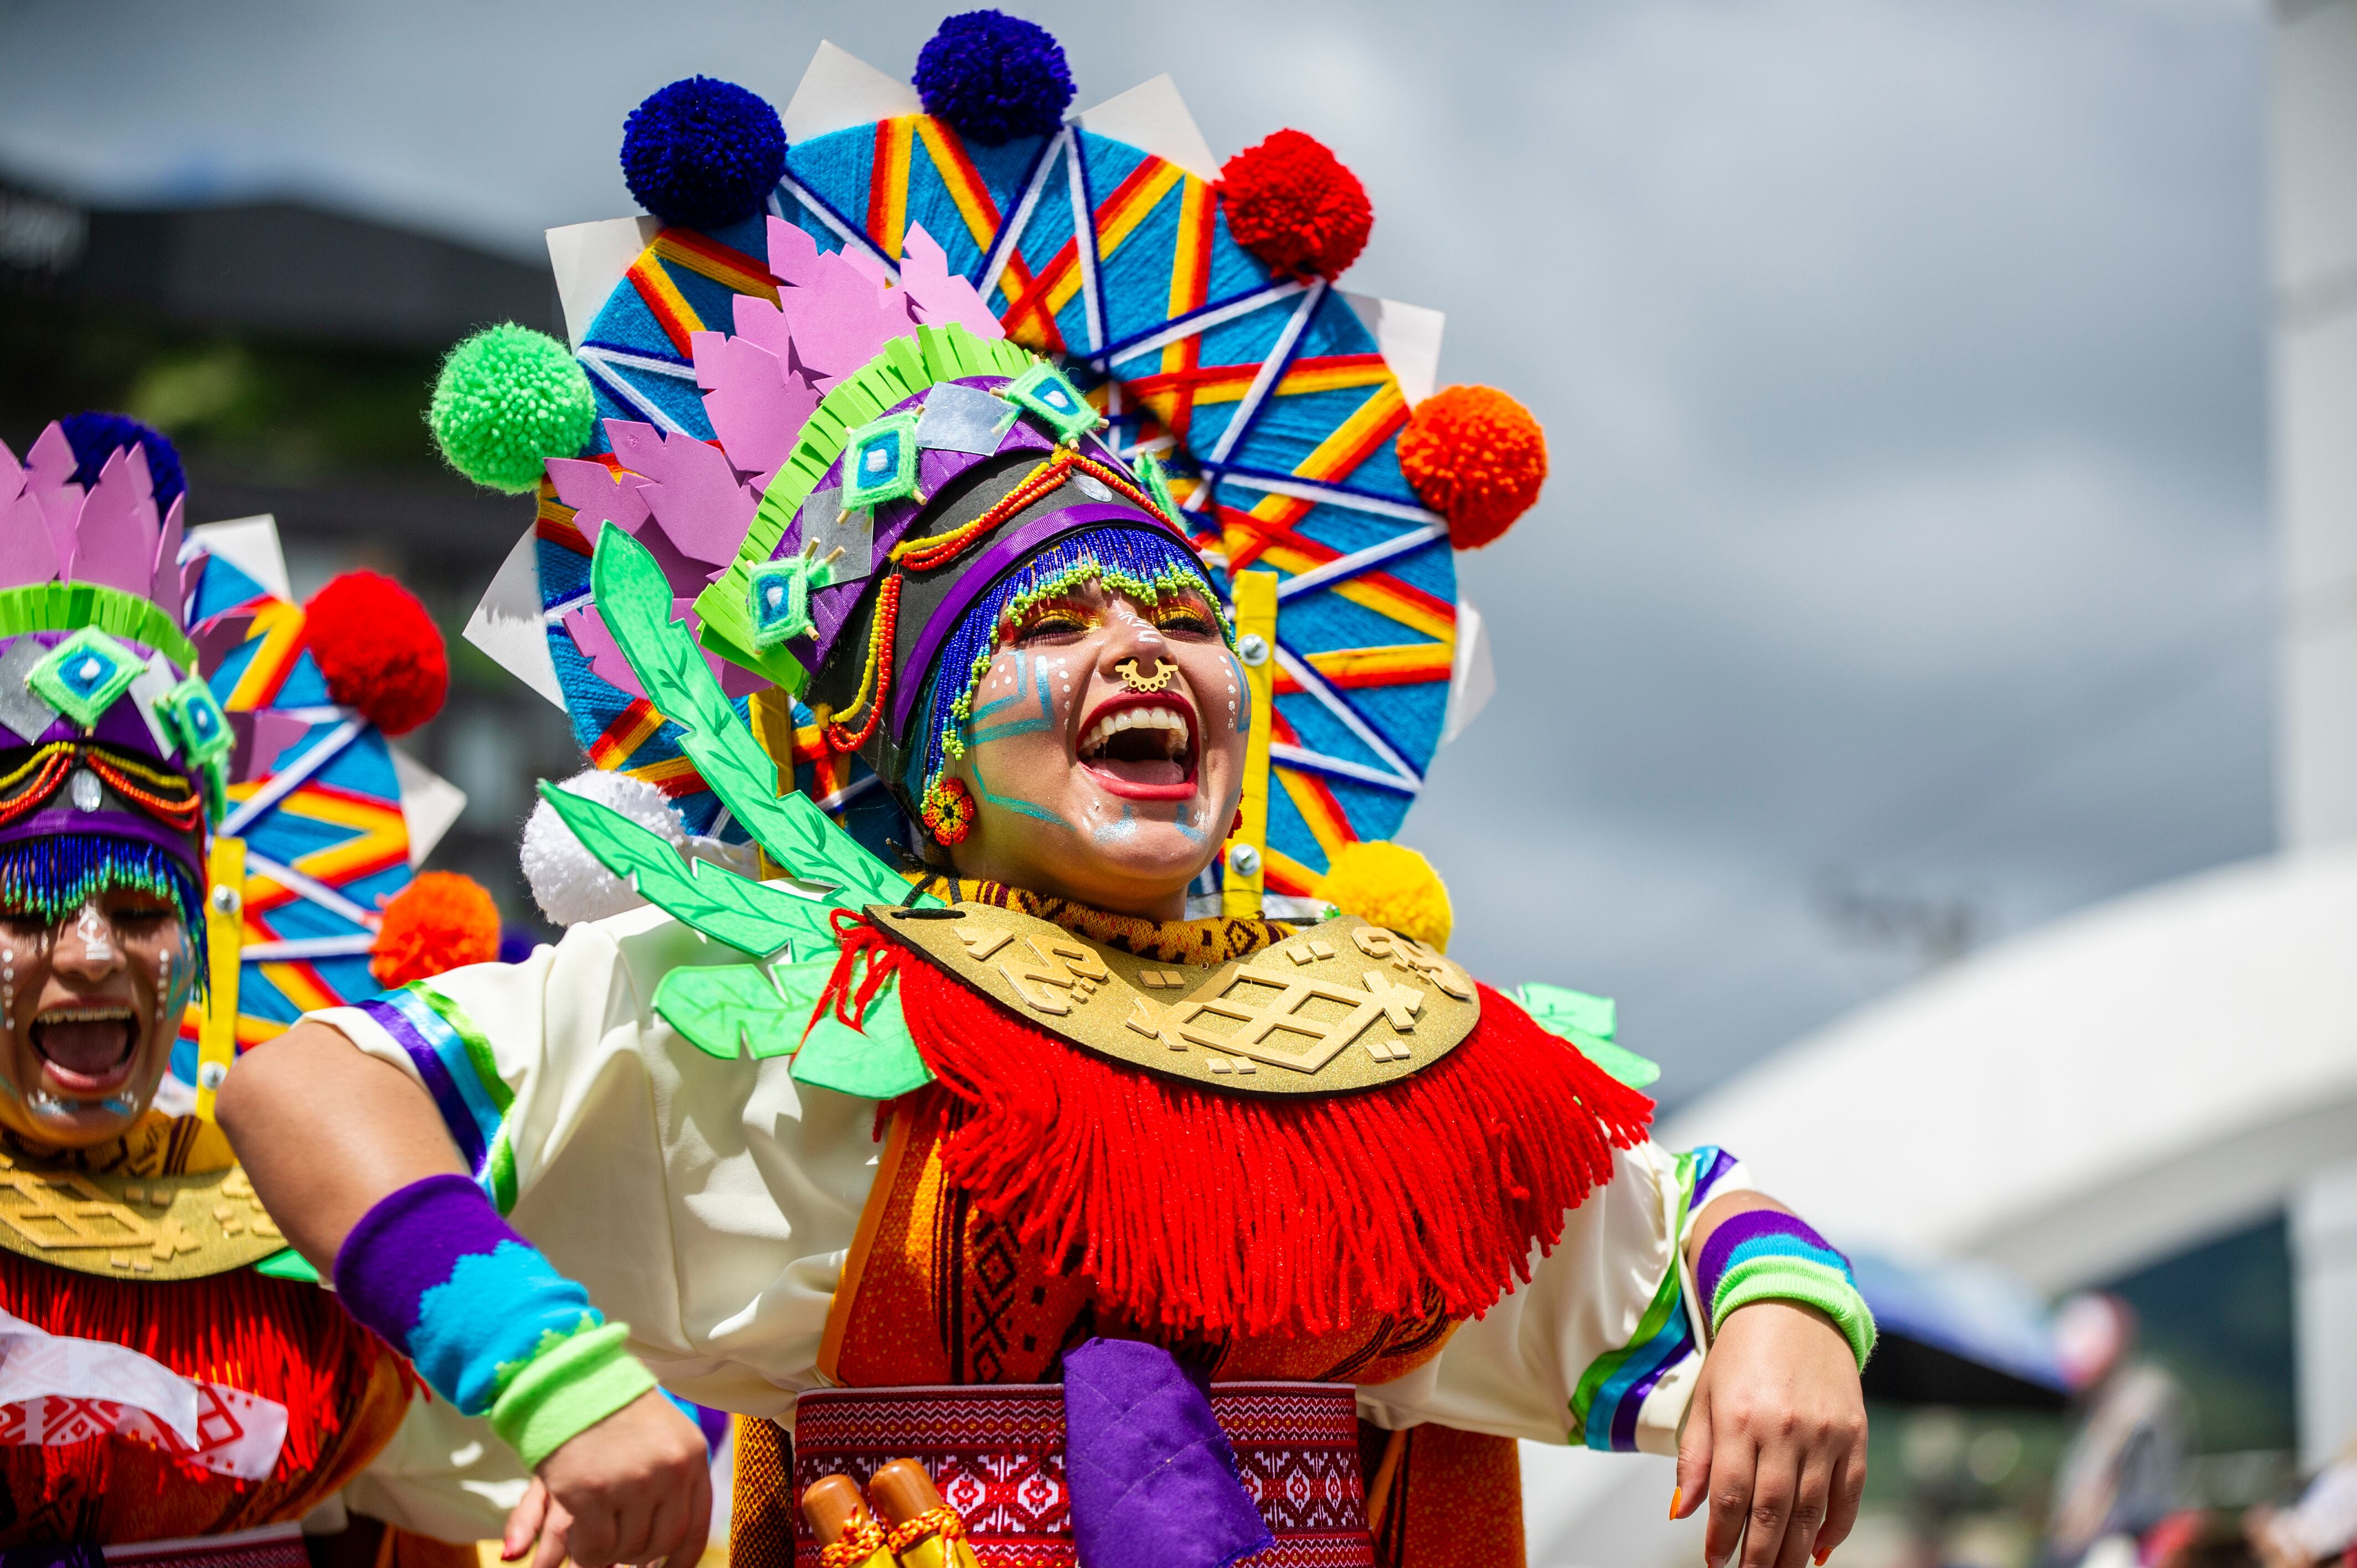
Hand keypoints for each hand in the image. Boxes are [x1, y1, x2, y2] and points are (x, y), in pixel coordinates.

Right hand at [502, 1390, 712, 1567]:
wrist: (568, 1379)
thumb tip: (671, 1543)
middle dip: (638, 1555)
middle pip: (661, 1543)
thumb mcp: (661, 1434)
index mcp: (692, 1455)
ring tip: (595, 1533)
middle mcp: (671, 1471)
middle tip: (619, 1551)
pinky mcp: (592, 1493)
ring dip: (609, 1551)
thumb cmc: (612, 1408)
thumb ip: (673, 1478)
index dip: (680, 1560)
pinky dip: (586, 1551)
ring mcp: (633, 1483)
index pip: (696, 1528)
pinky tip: (579, 1535)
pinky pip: (595, 1549)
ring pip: (627, 1549)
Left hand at [1673, 1300, 1866, 1567]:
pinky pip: (1849, 1494)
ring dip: (1795, 1551)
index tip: (1714, 1562)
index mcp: (1740, 1418)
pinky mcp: (1855, 1433)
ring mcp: (1825, 1432)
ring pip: (1811, 1510)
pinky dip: (1837, 1528)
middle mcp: (1785, 1428)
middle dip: (1759, 1555)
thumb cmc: (1742, 1351)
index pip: (1730, 1496)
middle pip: (1772, 1511)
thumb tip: (1682, 1511)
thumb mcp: (1706, 1395)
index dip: (1722, 1537)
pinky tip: (1820, 1549)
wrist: (1794, 1305)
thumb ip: (1694, 1456)